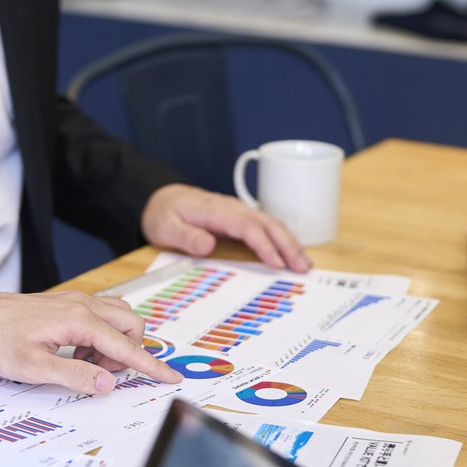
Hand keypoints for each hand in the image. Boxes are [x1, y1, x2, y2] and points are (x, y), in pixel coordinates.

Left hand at [0, 289, 182, 394]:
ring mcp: (75, 301)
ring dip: (114, 342)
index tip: (171, 378)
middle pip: (132, 325)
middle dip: (129, 352)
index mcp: (79, 320)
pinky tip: (74, 351)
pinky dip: (100, 335)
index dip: (151, 366)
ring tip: (85, 362)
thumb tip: (108, 383)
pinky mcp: (66, 303)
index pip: (127, 346)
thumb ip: (75, 376)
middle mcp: (83, 305)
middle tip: (100, 372)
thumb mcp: (33, 368)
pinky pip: (101, 315)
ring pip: (119, 317)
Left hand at [141, 183, 311, 272]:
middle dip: (288, 245)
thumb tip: (209, 244)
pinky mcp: (240, 218)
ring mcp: (238, 211)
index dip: (264, 244)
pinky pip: (266, 227)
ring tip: (305, 264)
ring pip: (271, 224)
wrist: (161, 198)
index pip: (246, 226)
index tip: (277, 263)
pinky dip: (282, 240)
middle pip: (267, 223)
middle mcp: (232, 208)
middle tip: (303, 267)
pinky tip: (291, 254)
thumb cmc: (163, 214)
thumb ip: (186, 236)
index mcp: (215, 210)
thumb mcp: (165, 227)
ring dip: (290, 243)